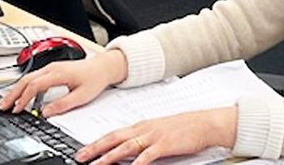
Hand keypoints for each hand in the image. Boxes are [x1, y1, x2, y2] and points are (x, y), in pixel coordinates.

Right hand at [0, 50, 127, 116]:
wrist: (103, 66)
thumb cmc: (94, 78)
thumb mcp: (81, 96)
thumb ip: (63, 104)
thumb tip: (46, 113)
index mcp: (58, 73)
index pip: (35, 85)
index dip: (24, 98)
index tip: (18, 109)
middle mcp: (52, 68)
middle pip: (26, 79)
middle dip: (13, 93)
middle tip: (3, 106)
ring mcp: (51, 67)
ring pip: (28, 77)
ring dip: (17, 89)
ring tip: (8, 102)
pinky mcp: (52, 69)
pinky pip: (34, 77)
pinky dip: (24, 86)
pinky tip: (22, 95)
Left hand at [76, 107, 236, 164]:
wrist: (204, 123)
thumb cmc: (183, 128)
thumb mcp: (158, 131)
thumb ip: (142, 139)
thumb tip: (126, 150)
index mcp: (140, 126)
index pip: (113, 134)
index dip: (96, 142)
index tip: (83, 151)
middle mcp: (143, 129)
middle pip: (114, 139)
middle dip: (95, 149)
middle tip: (80, 158)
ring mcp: (153, 136)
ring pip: (126, 147)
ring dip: (109, 157)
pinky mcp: (165, 144)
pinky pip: (147, 156)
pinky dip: (136, 164)